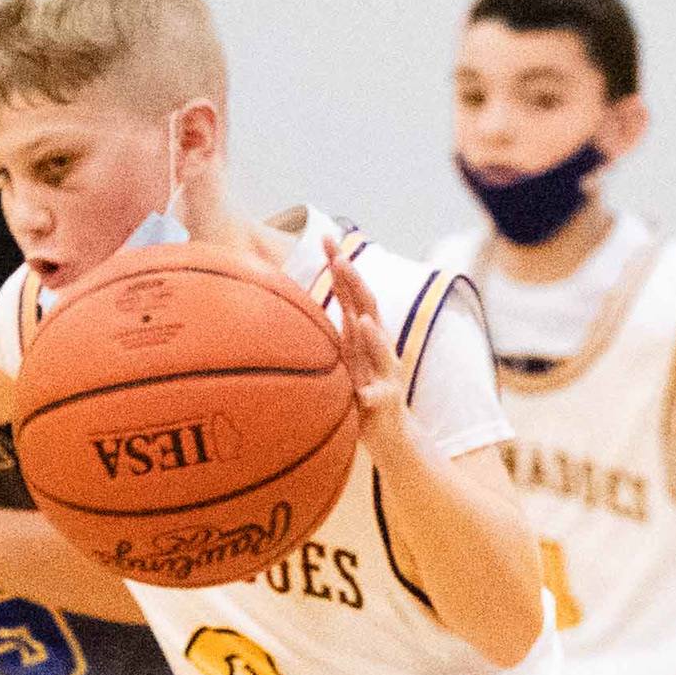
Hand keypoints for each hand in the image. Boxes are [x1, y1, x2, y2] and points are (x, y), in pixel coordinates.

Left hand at [320, 238, 409, 452]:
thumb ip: (321, 334)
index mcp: (362, 334)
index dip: (341, 265)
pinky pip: (378, 397)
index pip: (353, 291)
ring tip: (362, 319)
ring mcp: (386, 373)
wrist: (392, 436)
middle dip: (357, 284)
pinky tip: (364, 392)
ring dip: (373, 336)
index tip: (326, 237)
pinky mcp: (387, 402)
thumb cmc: (360, 394)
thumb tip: (283, 309)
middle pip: (369, 307)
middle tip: (340, 260)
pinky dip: (372, 392)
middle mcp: (378, 347)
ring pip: (382, 350)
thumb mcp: (338, 359)